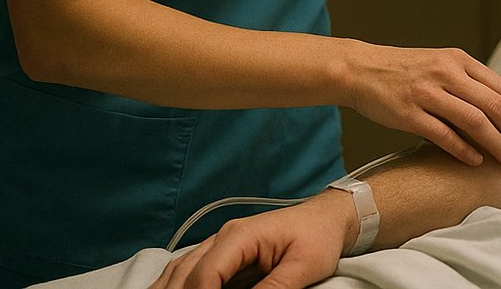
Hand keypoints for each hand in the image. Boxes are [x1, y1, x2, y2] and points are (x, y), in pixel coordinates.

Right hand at [149, 191, 350, 288]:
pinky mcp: (221, 254)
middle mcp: (222, 237)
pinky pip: (188, 270)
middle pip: (184, 273)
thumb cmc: (318, 238)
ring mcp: (219, 244)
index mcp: (241, 236)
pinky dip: (174, 285)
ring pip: (179, 270)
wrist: (327, 218)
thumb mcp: (304, 267)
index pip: (206, 273)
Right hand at [346, 45, 500, 166]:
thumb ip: (469, 82)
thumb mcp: (442, 64)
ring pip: (475, 121)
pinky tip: (476, 162)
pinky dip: (464, 150)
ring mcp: (428, 93)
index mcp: (460, 60)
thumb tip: (500, 111)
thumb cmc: (405, 71)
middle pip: (495, 105)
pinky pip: (444, 135)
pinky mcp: (408, 113)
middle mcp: (447, 73)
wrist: (361, 70)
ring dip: (497, 144)